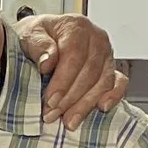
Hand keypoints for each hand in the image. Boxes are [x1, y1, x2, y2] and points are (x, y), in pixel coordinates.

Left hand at [20, 14, 128, 128]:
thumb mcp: (29, 34)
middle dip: (71, 98)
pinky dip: (113, 96)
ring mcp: (106, 54)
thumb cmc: (36, 37)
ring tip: (68, 120)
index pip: (75, 56)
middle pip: (90, 72)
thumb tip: (48, 61)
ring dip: (86, 104)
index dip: (63, 81)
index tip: (50, 100)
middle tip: (53, 114)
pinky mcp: (110, 68)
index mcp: (76, 27)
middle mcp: (96, 38)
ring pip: (103, 82)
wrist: (41, 38)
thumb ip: (38, 46)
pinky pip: (119, 82)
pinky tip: (101, 108)